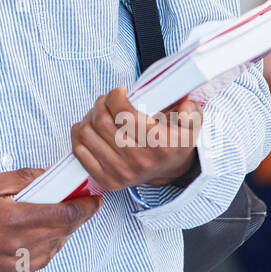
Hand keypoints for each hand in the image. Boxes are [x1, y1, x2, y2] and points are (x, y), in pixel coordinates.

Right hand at [0, 169, 101, 271]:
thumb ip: (23, 178)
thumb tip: (48, 175)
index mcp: (14, 219)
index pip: (64, 215)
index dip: (84, 207)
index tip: (93, 199)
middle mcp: (18, 245)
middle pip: (63, 231)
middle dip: (76, 217)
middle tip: (81, 204)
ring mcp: (15, 263)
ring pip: (54, 248)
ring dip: (63, 232)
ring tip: (59, 218)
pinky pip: (41, 262)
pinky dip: (48, 248)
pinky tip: (44, 236)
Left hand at [71, 87, 201, 190]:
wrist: (169, 170)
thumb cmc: (175, 140)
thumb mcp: (192, 123)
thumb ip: (192, 112)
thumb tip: (184, 109)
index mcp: (160, 145)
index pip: (125, 115)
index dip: (116, 96)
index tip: (120, 91)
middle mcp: (140, 161)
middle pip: (102, 122)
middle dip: (101, 103)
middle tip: (106, 99)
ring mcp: (122, 173)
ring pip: (88, 135)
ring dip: (88, 117)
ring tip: (98, 112)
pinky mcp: (107, 180)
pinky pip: (80, 152)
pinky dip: (78, 134)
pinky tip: (87, 126)